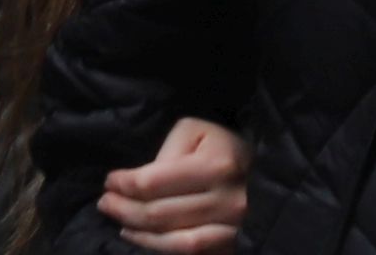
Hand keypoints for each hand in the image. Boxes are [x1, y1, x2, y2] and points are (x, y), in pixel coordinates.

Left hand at [96, 116, 245, 250]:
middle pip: (161, 214)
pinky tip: (147, 240)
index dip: (124, 185)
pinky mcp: (237, 244)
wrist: (270, 172)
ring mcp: (236, 228)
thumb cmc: (222, 146)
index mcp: (216, 166)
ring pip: (178, 242)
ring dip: (143, 236)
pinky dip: (166, 249)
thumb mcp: (193, 132)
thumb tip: (141, 182)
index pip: (154, 183)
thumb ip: (167, 153)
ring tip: (122, 226)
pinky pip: (197, 254)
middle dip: (125, 210)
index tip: (109, 181)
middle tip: (105, 204)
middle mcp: (229, 201)